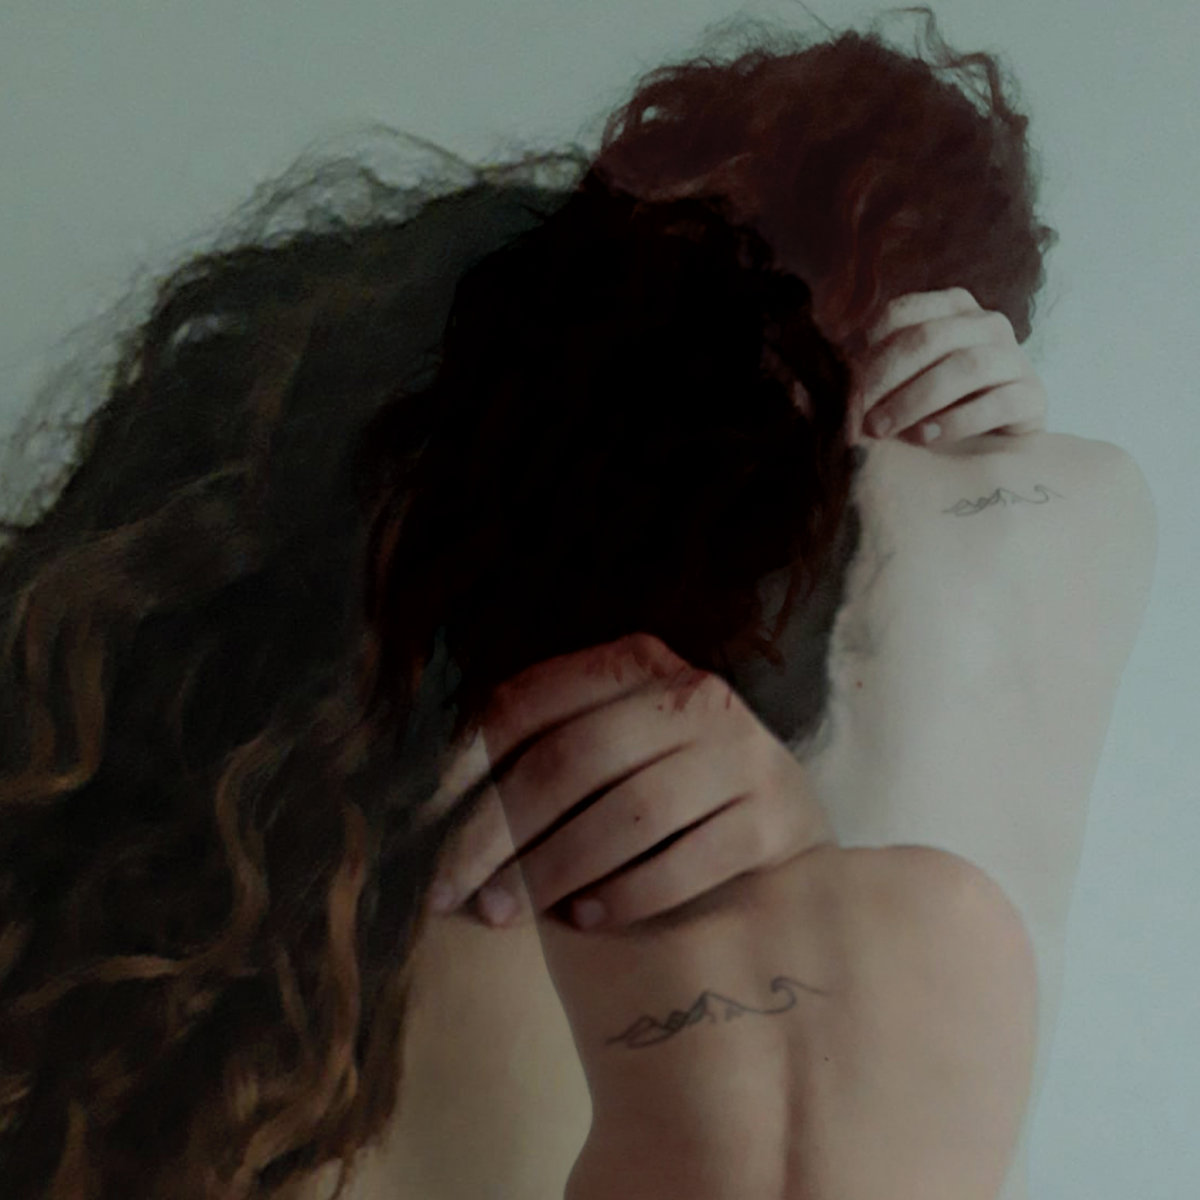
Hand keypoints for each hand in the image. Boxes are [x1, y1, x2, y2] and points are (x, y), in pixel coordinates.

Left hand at [424, 634, 829, 930]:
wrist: (783, 823)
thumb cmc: (667, 786)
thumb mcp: (611, 743)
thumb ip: (543, 751)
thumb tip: (435, 809)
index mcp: (637, 662)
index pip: (528, 701)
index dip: (465, 764)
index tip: (421, 824)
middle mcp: (695, 695)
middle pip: (570, 760)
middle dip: (497, 833)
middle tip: (452, 893)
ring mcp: (742, 754)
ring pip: (627, 813)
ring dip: (554, 871)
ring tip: (507, 911)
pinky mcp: (773, 818)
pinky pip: (684, 863)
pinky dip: (625, 896)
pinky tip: (584, 918)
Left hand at [851, 288, 1047, 444]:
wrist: (992, 443)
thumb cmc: (933, 410)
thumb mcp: (898, 386)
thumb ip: (862, 379)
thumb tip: (803, 389)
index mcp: (949, 308)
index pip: (901, 314)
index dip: (869, 351)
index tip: (845, 389)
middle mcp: (986, 324)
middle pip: (928, 338)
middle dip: (887, 379)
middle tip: (861, 418)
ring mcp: (1014, 357)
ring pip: (966, 367)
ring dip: (917, 400)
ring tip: (886, 430)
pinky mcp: (1033, 395)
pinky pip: (999, 402)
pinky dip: (957, 421)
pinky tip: (926, 438)